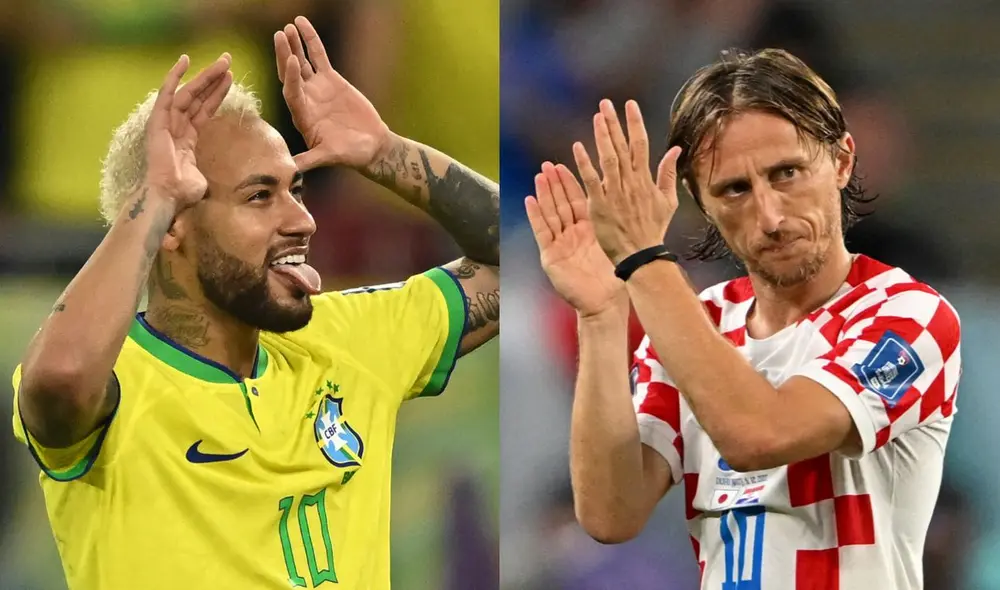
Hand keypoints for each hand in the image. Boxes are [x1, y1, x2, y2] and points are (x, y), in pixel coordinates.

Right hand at [143, 53, 232, 208]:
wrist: (168, 195)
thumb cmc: (183, 191)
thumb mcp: (203, 176)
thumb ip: (209, 168)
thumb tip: (222, 177)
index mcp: (186, 137)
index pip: (205, 109)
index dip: (217, 94)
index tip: (230, 79)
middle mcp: (176, 126)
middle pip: (198, 96)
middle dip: (213, 79)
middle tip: (228, 61)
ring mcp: (167, 122)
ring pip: (189, 92)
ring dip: (205, 76)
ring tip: (222, 61)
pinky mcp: (158, 120)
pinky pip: (167, 94)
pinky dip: (174, 76)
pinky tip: (185, 60)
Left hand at [274, 16, 390, 171]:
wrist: (371, 146)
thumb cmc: (351, 155)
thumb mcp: (329, 156)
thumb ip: (310, 160)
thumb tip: (291, 170)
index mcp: (302, 117)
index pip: (292, 93)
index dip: (290, 77)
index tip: (290, 60)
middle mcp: (305, 100)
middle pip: (290, 74)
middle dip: (284, 55)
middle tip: (279, 36)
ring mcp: (316, 88)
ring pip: (302, 61)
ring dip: (294, 45)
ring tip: (288, 27)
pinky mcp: (330, 80)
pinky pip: (318, 56)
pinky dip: (311, 40)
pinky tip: (302, 24)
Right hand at [526, 162, 628, 318]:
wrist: (604, 302)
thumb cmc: (612, 276)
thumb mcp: (612, 243)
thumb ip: (612, 222)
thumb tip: (623, 199)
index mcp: (588, 229)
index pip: (576, 200)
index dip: (569, 183)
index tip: (564, 165)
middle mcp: (571, 234)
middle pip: (560, 204)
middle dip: (554, 184)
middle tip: (547, 165)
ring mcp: (559, 244)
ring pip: (550, 214)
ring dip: (544, 195)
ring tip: (539, 176)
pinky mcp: (551, 256)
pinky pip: (542, 232)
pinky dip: (535, 216)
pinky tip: (530, 200)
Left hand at [573, 100, 681, 263]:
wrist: (641, 254)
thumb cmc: (653, 229)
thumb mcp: (667, 201)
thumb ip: (667, 174)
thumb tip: (675, 150)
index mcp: (645, 179)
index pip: (640, 144)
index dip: (634, 123)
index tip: (629, 105)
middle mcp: (631, 182)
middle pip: (622, 146)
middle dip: (614, 123)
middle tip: (606, 103)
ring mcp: (615, 192)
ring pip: (608, 158)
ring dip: (602, 136)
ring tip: (597, 116)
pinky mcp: (600, 204)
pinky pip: (591, 180)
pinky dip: (585, 163)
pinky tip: (578, 146)